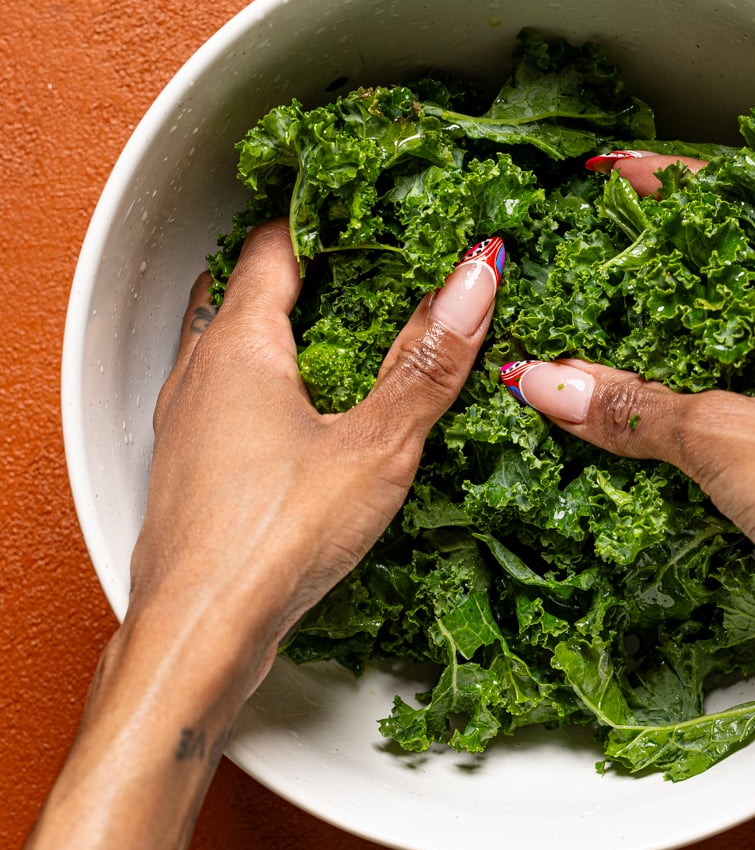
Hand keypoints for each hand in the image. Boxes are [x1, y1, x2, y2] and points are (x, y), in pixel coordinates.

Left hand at [129, 220, 503, 703]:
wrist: (198, 636)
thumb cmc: (269, 542)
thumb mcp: (376, 445)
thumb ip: (428, 361)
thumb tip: (474, 278)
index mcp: (238, 344)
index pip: (275, 244)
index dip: (324, 220)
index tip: (368, 213)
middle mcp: (197, 372)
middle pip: (246, 289)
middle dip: (305, 273)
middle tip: (365, 266)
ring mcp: (185, 423)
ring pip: (228, 347)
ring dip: (281, 332)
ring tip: (342, 335)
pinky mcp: (190, 470)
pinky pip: (224, 400)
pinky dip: (264, 388)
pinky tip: (303, 422)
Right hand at [500, 154, 754, 694]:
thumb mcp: (724, 437)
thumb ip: (633, 408)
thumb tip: (552, 382)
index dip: (688, 187)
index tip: (625, 177)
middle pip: (747, 278)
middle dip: (677, 267)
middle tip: (613, 247)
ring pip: (745, 348)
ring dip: (682, 343)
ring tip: (615, 328)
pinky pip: (745, 405)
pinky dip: (697, 402)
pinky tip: (651, 412)